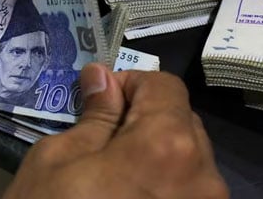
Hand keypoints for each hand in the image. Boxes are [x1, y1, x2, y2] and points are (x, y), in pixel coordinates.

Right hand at [3, 64, 228, 198]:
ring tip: (117, 180)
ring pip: (191, 161)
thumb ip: (94, 115)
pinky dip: (167, 187)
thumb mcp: (58, 161)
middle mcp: (204, 177)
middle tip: (104, 141)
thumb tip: (103, 76)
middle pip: (183, 123)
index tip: (101, 102)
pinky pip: (191, 194)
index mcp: (168, 144)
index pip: (165, 86)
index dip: (131, 84)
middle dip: (146, 120)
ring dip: (159, 156)